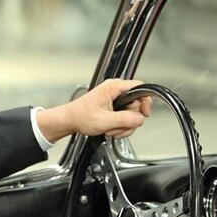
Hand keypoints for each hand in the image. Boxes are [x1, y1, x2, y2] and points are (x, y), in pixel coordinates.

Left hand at [36, 79, 151, 141]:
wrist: (70, 120)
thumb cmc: (81, 116)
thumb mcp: (105, 120)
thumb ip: (125, 119)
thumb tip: (140, 119)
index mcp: (114, 87)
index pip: (140, 88)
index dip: (145, 101)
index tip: (145, 113)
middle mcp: (116, 90)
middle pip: (137, 105)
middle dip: (129, 120)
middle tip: (117, 126)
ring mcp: (115, 99)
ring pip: (132, 114)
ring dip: (123, 126)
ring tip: (110, 128)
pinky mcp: (114, 107)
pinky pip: (125, 117)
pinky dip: (120, 126)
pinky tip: (110, 128)